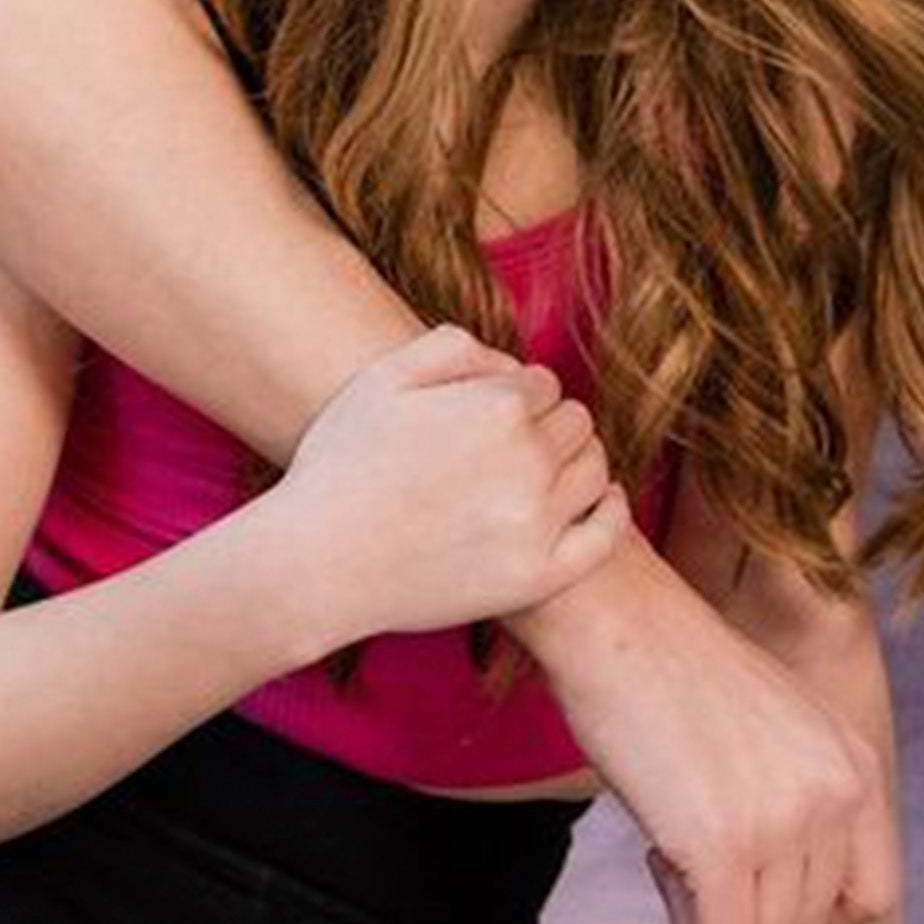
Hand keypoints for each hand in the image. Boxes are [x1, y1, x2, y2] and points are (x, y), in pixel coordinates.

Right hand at [252, 323, 625, 643]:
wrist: (313, 566)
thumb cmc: (339, 466)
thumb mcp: (383, 378)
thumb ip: (454, 346)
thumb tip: (509, 363)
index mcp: (497, 406)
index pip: (543, 385)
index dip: (513, 399)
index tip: (481, 422)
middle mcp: (527, 460)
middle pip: (574, 423)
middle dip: (544, 428)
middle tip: (503, 453)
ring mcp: (536, 523)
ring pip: (595, 470)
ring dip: (574, 464)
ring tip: (537, 477)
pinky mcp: (537, 576)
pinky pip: (606, 535)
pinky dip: (610, 511)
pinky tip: (598, 501)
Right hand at [518, 558, 882, 923]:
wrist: (621, 621)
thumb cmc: (681, 672)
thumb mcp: (785, 726)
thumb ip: (809, 796)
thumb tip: (799, 891)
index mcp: (856, 762)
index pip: (874, 895)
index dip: (814, 907)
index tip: (763, 876)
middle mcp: (834, 792)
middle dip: (750, 905)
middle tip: (704, 842)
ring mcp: (783, 820)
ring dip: (714, 914)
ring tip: (682, 839)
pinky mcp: (723, 845)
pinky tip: (662, 855)